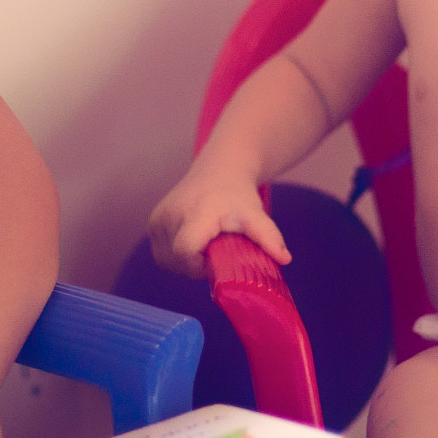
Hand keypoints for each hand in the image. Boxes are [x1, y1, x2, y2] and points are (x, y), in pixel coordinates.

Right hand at [148, 166, 289, 279]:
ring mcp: (157, 219)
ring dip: (184, 263)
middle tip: (215, 254)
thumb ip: (268, 236)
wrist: (219, 169)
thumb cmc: (238, 195)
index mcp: (195, 213)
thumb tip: (285, 259)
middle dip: (195, 268)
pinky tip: (193, 245)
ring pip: (165, 261)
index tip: (216, 259)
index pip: (185, 252)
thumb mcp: (255, 214)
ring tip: (204, 248)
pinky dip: (175, 256)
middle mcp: (170, 215)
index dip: (199, 266)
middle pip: (175, 262)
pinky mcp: (152, 223)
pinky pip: (160, 254)